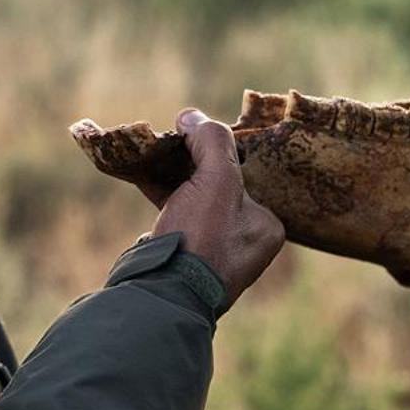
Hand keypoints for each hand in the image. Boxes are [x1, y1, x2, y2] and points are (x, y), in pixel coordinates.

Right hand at [146, 108, 284, 304]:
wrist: (162, 293)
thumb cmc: (201, 239)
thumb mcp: (216, 181)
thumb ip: (211, 141)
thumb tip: (192, 116)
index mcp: (267, 226)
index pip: (245, 173)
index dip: (218, 150)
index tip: (192, 134)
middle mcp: (246, 241)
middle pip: (217, 184)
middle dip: (192, 162)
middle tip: (171, 140)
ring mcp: (213, 251)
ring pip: (193, 198)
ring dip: (172, 175)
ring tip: (152, 152)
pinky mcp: (182, 256)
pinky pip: (174, 213)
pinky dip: (160, 193)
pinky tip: (141, 172)